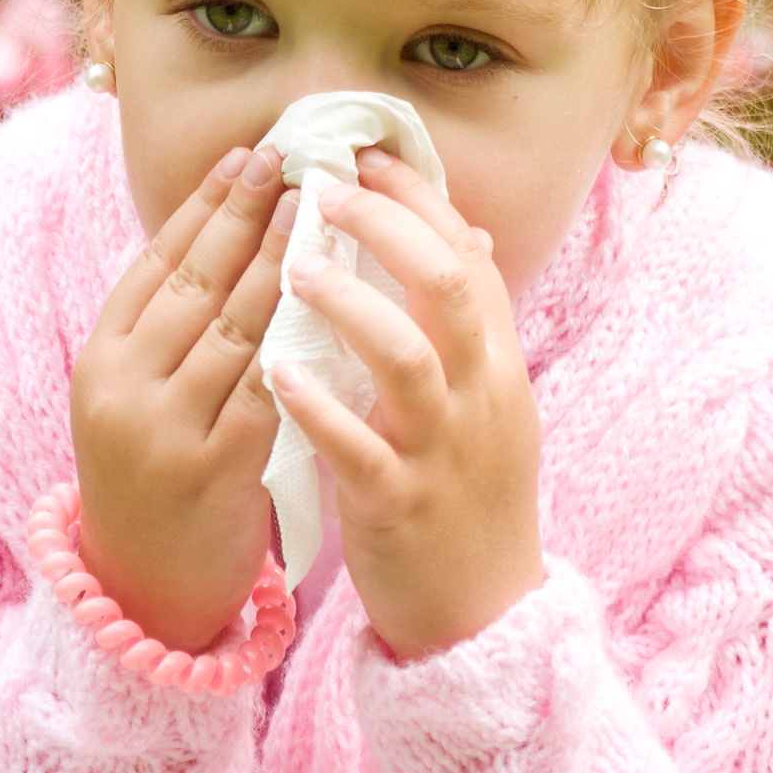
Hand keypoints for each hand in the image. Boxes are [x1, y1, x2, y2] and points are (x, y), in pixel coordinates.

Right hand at [72, 146, 293, 652]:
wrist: (146, 593)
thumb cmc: (161, 476)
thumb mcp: (143, 394)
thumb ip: (177, 325)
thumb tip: (237, 229)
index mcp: (103, 359)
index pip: (157, 262)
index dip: (205, 204)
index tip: (251, 155)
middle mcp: (124, 387)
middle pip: (196, 281)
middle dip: (247, 214)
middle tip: (296, 158)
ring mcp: (167, 429)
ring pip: (237, 326)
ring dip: (284, 262)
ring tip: (323, 210)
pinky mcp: (216, 470)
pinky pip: (271, 387)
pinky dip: (307, 339)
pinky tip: (340, 300)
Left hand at [267, 146, 544, 659]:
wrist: (484, 616)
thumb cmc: (472, 497)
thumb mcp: (493, 402)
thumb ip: (475, 322)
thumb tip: (465, 232)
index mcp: (498, 365)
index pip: (467, 258)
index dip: (420, 201)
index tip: (366, 157)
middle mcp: (479, 397)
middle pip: (444, 286)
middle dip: (386, 228)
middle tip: (324, 189)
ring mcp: (441, 450)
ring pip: (406, 357)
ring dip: (348, 303)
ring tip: (294, 267)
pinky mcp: (398, 503)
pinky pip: (356, 445)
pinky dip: (315, 404)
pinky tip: (274, 371)